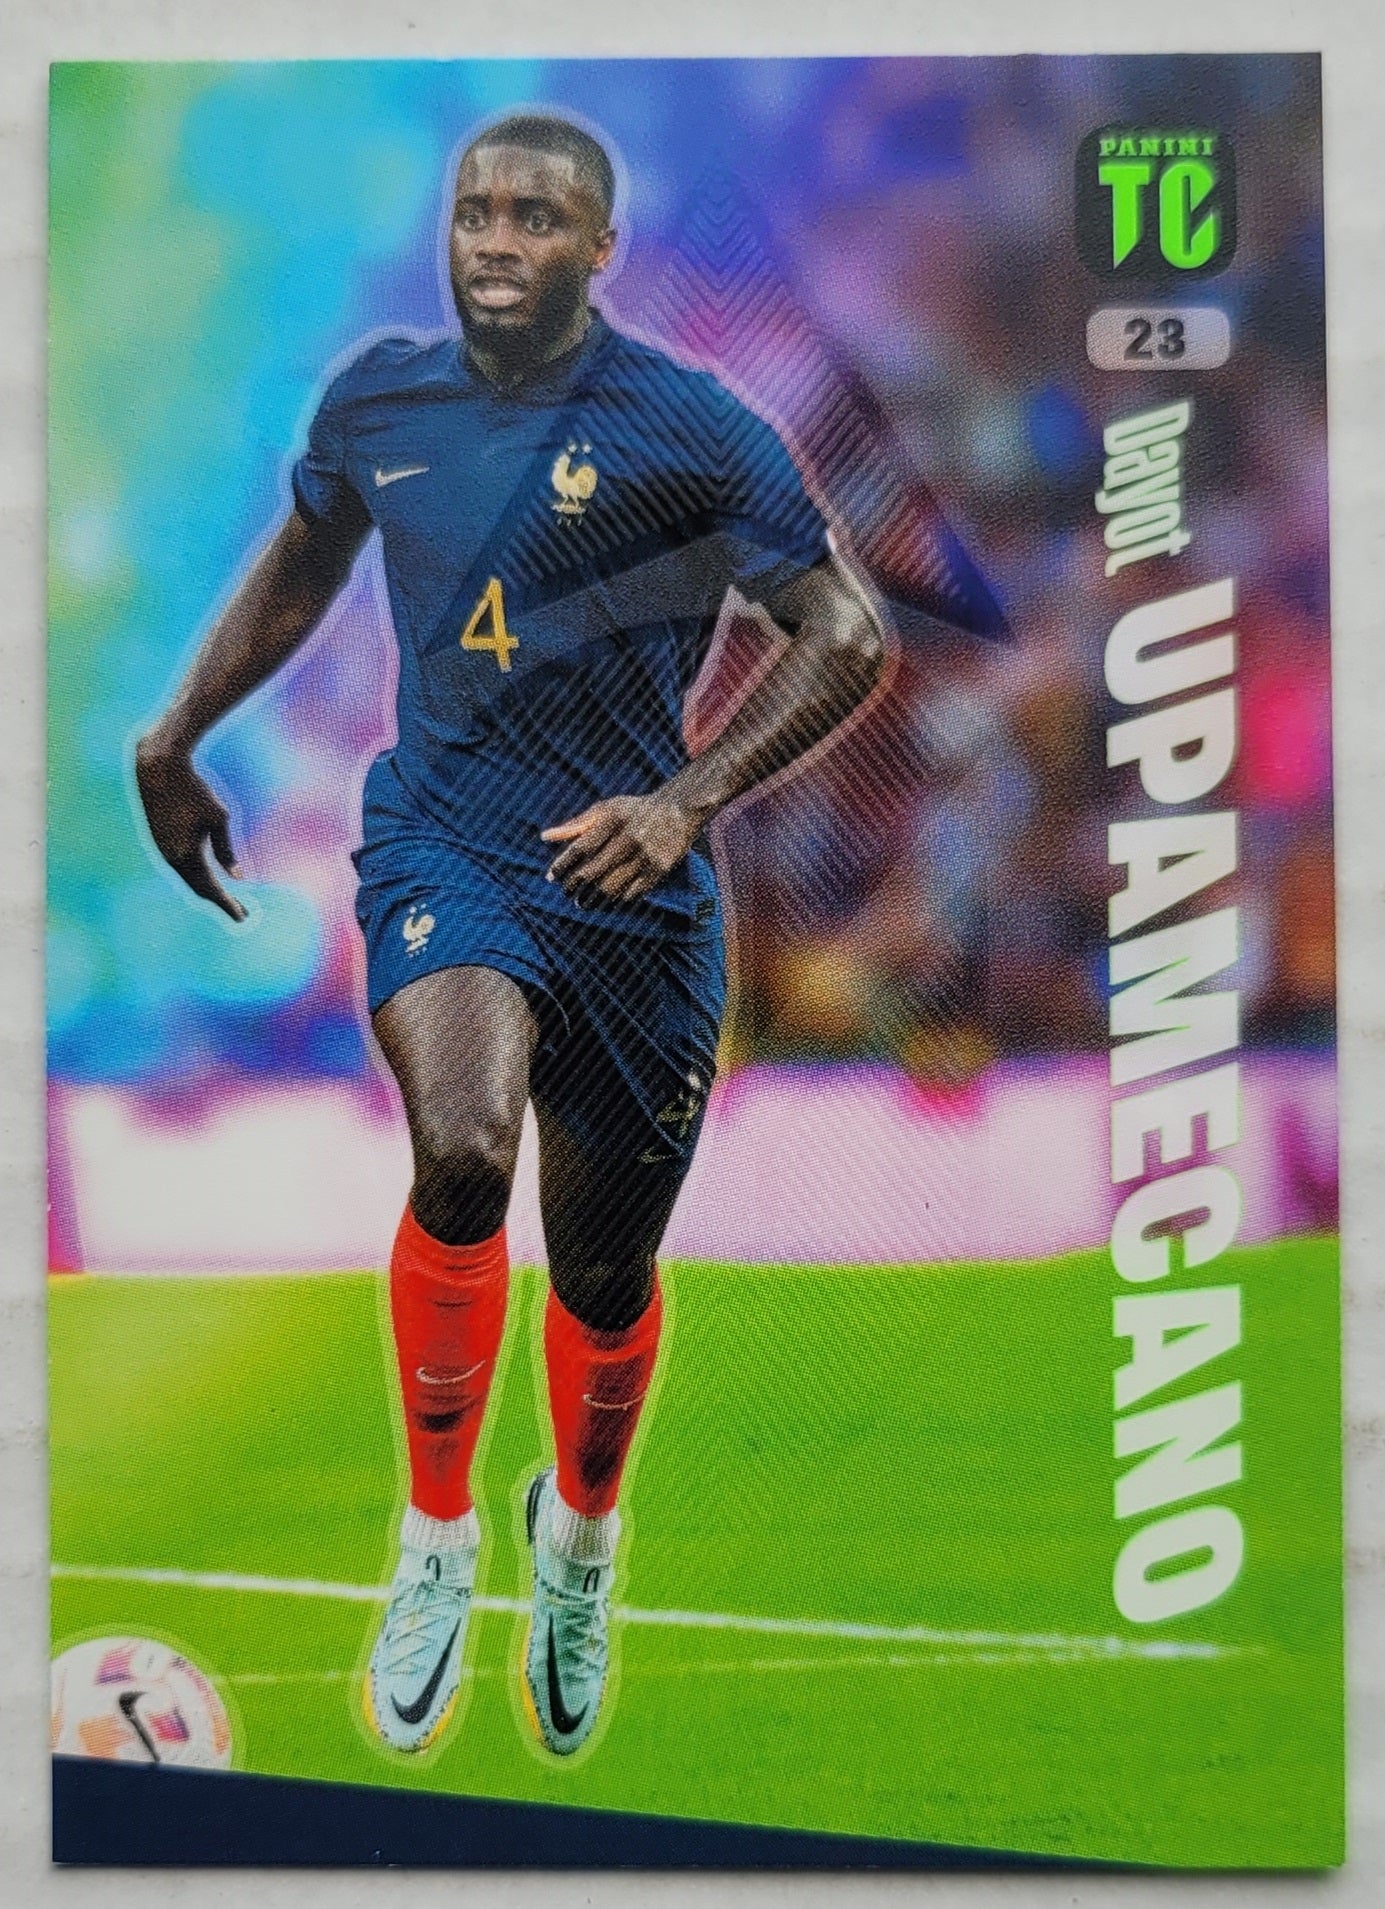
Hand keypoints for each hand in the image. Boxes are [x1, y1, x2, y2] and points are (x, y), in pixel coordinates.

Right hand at [134, 736, 247, 921]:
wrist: (158, 768)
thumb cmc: (193, 790)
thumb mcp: (218, 818)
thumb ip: (226, 850)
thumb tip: (239, 878)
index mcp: (187, 855)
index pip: (211, 890)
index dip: (228, 905)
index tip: (245, 918)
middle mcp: (171, 857)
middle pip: (199, 890)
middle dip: (221, 902)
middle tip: (243, 913)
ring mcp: (162, 850)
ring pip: (188, 880)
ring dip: (208, 891)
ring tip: (229, 899)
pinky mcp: (160, 841)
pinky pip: (180, 868)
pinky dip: (196, 877)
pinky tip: (208, 877)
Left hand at [542, 792, 699, 904]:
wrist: (679, 811)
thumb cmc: (634, 810)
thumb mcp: (606, 809)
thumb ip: (576, 824)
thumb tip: (544, 837)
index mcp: (612, 819)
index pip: (580, 848)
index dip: (563, 865)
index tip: (552, 877)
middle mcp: (629, 838)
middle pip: (592, 871)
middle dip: (574, 886)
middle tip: (566, 892)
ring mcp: (645, 856)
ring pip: (610, 887)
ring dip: (592, 899)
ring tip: (582, 903)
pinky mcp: (658, 870)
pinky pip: (631, 893)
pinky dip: (614, 901)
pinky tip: (605, 902)